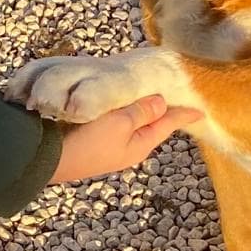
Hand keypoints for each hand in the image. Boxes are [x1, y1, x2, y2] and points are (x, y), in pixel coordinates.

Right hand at [47, 95, 202, 184]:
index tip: (201, 110)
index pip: (168, 125)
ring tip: (147, 92)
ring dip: (138, 107)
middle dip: (161, 109)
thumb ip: (142, 111)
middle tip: (173, 92)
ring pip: (132, 120)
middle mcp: (127, 145)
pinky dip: (120, 108)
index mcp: (140, 144)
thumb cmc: (88, 141)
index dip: (183, 115)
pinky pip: (114, 119)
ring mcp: (110, 143)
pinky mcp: (92, 137)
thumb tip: (161, 102)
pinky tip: (117, 99)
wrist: (48, 158)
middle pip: (151, 123)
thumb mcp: (120, 123)